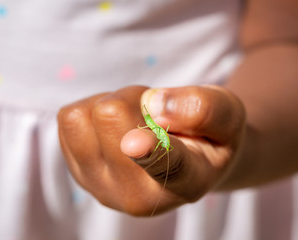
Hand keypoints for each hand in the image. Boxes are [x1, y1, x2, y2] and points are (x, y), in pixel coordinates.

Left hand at [58, 85, 244, 215]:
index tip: (135, 142)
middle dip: (132, 98)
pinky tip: (117, 130)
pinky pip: (69, 119)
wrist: (185, 158)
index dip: (150, 152)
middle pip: (109, 117)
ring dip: (110, 105)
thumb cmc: (210, 135)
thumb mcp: (228, 113)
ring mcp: (102, 187)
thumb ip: (203, 108)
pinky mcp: (78, 172)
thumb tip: (154, 105)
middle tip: (154, 113)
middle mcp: (138, 195)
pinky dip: (93, 112)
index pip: (167, 165)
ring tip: (136, 122)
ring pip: (81, 116)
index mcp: (187, 182)